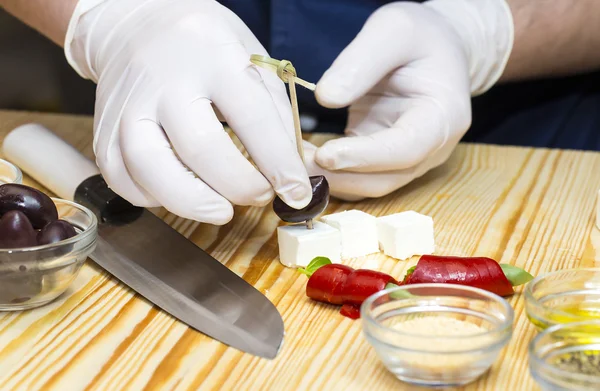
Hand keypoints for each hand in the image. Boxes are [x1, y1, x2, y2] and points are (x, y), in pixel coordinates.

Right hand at [64, 0, 311, 223]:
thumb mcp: (252, 60)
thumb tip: (293, 174)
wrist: (137, 22)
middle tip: (259, 196)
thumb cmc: (205, 46)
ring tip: (222, 210)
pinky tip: (178, 196)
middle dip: (239, 186)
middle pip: (201, 148)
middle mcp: (165, 79)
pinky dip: (152, 199)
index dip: (279, 165)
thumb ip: (275, 115)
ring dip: (193, 203)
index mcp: (214, 57)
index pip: (252, 118)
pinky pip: (121, 178)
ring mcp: (128, 105)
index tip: (295, 193)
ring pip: (151, 168)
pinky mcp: (104, 128)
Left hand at [309, 0, 512, 199]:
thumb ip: (361, 61)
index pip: (406, 149)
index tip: (326, 154)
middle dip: (338, 175)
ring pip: (367, 185)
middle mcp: (429, 150)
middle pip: (384, 178)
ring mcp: (407, 161)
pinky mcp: (384, 161)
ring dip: (330, 179)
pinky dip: (330, 174)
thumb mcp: (395, 30)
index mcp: (442, 118)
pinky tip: (303, 159)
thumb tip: (325, 98)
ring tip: (294, 161)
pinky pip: (357, 177)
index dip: (365, 156)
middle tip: (296, 163)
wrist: (436, 49)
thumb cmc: (421, 37)